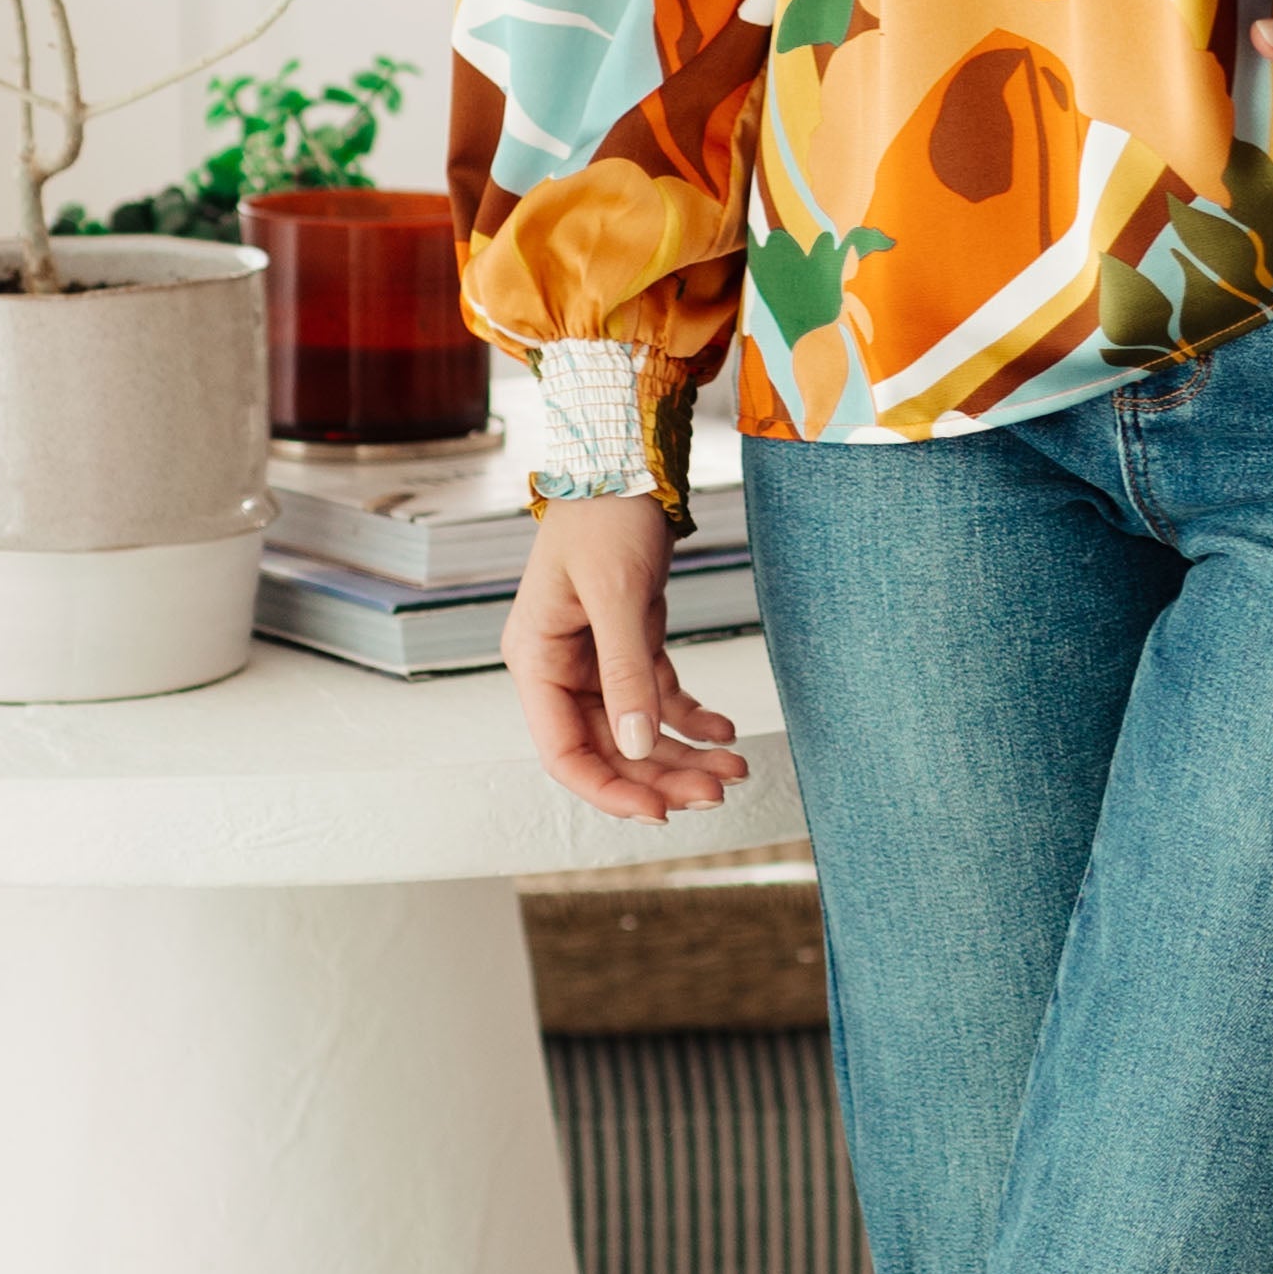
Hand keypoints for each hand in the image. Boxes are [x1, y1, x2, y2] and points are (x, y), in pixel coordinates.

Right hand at [503, 495, 750, 823]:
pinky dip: (692, 718)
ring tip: (735, 770)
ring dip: (683, 755)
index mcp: (536, 660)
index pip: (562, 751)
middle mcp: (561, 667)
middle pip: (609, 747)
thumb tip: (637, 747)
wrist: (626, 460)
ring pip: (638, 729)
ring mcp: (595, 657)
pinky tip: (725, 732)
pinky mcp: (629, 642)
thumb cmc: (605, 515)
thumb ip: (626, 673)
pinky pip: (658, 697)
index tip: (657, 813)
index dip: (608, 789)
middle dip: (661, 776)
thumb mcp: (616, 594)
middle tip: (718, 793)